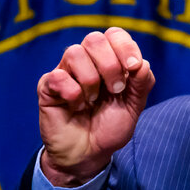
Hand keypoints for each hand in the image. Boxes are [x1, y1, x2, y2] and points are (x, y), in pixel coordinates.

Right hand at [36, 27, 154, 186]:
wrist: (89, 154)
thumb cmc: (109, 128)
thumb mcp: (133, 106)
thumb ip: (142, 84)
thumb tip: (142, 64)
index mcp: (109, 61)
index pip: (114, 34)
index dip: (125, 46)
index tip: (133, 68)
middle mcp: (87, 61)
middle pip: (94, 39)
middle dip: (110, 65)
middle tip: (115, 90)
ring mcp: (66, 72)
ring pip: (75, 53)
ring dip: (91, 81)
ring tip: (93, 101)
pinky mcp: (48, 86)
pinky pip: (58, 76)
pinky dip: (73, 94)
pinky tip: (76, 107)